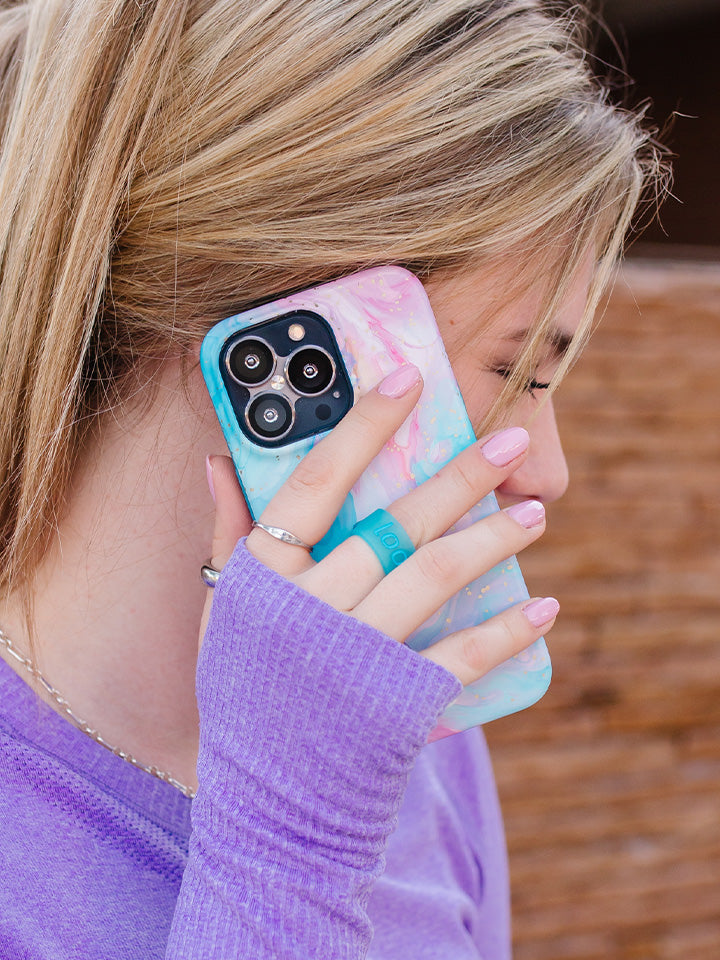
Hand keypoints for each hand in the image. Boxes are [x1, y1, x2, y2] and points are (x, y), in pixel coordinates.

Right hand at [202, 365, 557, 685]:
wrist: (266, 801)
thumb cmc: (245, 691)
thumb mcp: (225, 611)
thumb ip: (228, 534)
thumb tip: (218, 460)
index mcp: (265, 575)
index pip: (318, 479)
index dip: (365, 423)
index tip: (410, 377)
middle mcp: (310, 607)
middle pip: (394, 522)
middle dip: (460, 475)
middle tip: (510, 440)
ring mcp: (356, 656)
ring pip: (434, 575)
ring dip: (492, 540)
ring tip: (536, 513)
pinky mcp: (397, 702)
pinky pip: (462, 656)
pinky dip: (506, 631)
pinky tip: (543, 608)